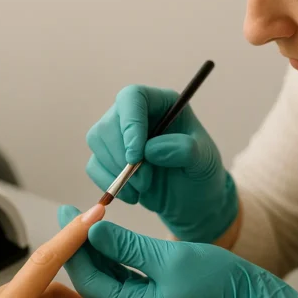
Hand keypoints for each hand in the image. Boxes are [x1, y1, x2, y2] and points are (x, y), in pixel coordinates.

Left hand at [58, 206, 297, 297]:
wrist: (248, 297)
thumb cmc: (217, 280)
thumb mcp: (168, 258)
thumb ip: (127, 246)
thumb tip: (93, 231)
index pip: (92, 281)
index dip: (77, 247)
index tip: (68, 217)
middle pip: (94, 281)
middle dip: (80, 248)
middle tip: (68, 215)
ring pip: (106, 279)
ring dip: (94, 251)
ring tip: (81, 221)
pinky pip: (121, 279)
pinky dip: (111, 258)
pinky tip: (102, 237)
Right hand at [85, 85, 237, 242]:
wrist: (193, 199)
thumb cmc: (201, 172)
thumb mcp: (203, 160)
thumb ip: (184, 150)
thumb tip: (150, 149)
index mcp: (160, 103)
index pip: (132, 98)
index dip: (129, 124)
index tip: (135, 156)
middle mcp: (135, 114)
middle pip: (109, 122)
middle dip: (122, 157)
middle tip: (146, 182)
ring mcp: (118, 135)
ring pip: (97, 141)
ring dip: (116, 171)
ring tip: (144, 189)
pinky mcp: (108, 158)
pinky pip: (94, 165)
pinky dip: (108, 183)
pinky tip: (133, 195)